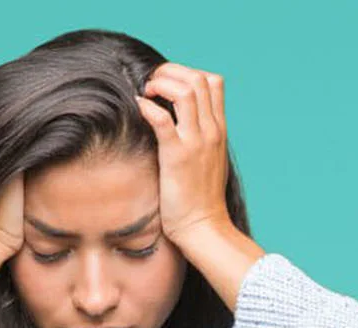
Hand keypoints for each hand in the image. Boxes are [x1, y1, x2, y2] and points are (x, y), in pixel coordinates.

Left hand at [134, 62, 234, 248]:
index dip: (187, 73)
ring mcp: (197, 142)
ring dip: (162, 83)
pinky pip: (164, 121)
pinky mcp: (178, 156)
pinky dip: (149, 107)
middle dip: (170, 72)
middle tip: (151, 82)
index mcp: (219, 129)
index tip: (166, 83)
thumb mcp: (206, 158)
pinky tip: (138, 107)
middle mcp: (211, 130)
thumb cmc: (199, 196)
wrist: (203, 225)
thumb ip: (199, 137)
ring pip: (186, 91)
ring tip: (146, 91)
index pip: (213, 82)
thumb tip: (177, 122)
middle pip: (199, 79)